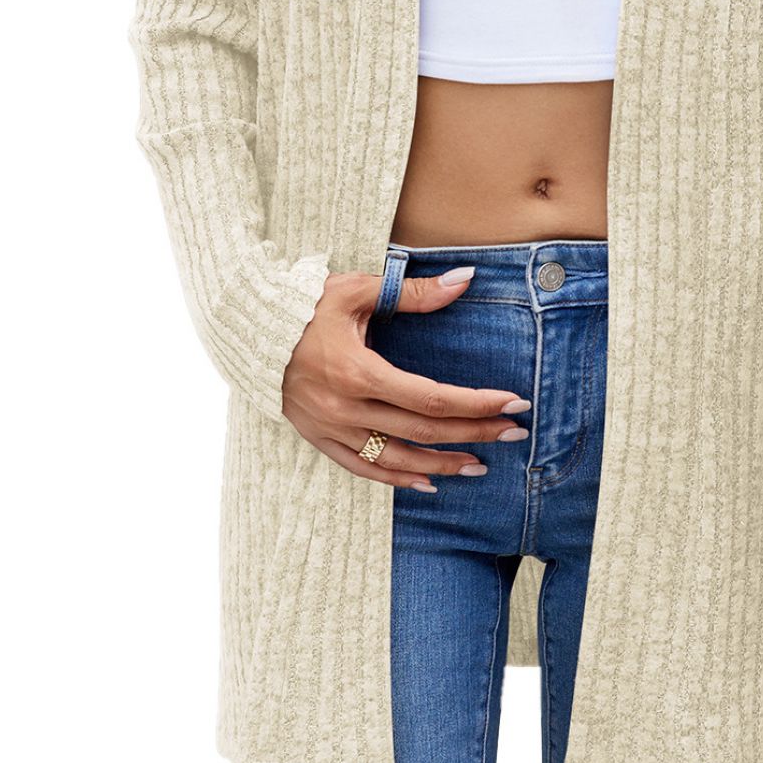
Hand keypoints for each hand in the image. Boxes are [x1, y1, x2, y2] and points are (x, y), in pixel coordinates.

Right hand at [281, 267, 532, 490]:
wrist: (247, 329)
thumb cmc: (305, 304)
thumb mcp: (357, 290)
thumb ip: (414, 292)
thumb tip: (465, 280)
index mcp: (358, 372)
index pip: (431, 397)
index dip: (476, 404)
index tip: (512, 403)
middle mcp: (346, 408)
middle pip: (422, 429)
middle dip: (474, 433)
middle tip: (515, 434)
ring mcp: (331, 428)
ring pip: (396, 457)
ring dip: (442, 464)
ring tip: (480, 465)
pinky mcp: (318, 438)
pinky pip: (363, 468)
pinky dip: (397, 477)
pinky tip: (428, 482)